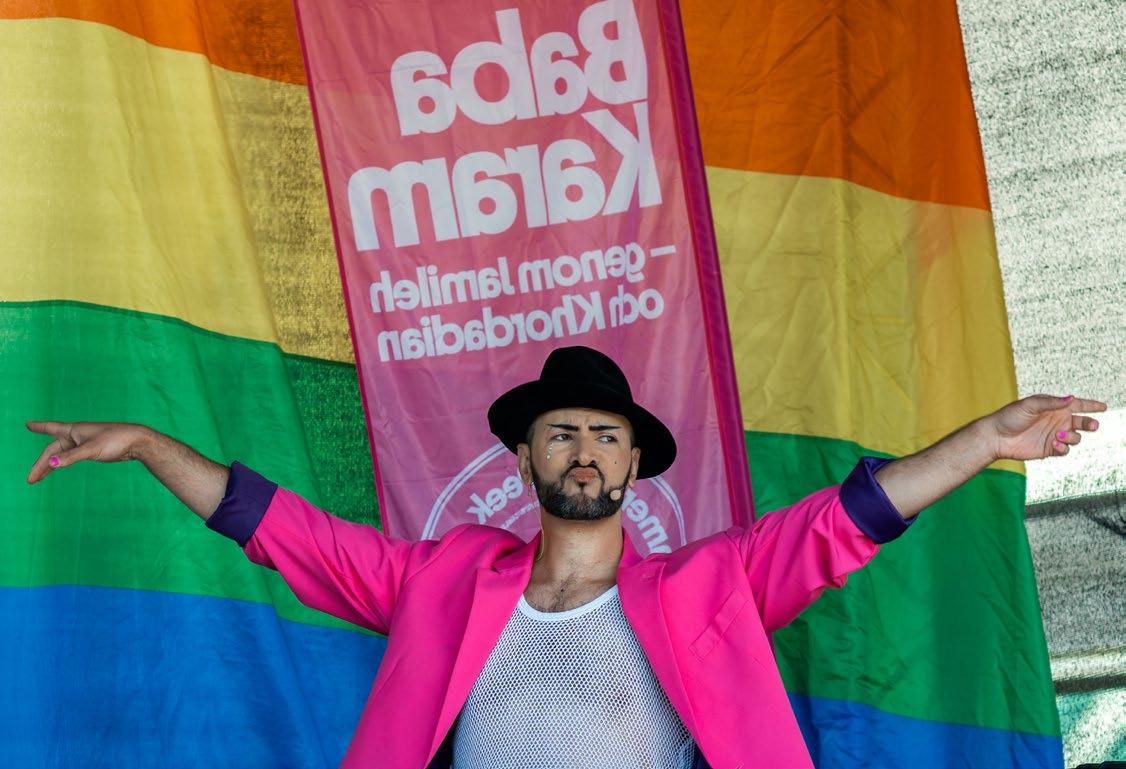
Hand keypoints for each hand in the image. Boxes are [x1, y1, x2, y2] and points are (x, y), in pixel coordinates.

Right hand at [26, 421, 151, 482]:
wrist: (137, 441)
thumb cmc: (116, 440)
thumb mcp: (92, 449)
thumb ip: (72, 457)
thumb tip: (52, 463)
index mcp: (74, 430)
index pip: (51, 428)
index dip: (39, 427)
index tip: (27, 424)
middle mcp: (77, 435)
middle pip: (53, 450)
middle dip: (40, 464)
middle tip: (30, 479)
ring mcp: (84, 443)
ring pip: (61, 455)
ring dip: (49, 466)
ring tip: (37, 478)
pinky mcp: (91, 450)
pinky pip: (70, 457)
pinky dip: (61, 463)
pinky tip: (56, 468)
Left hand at [988, 395, 1106, 461]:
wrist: (996, 437)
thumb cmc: (1010, 416)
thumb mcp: (1030, 405)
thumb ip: (1050, 402)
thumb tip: (1070, 399)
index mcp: (1054, 407)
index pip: (1077, 405)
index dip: (1091, 405)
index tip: (1103, 407)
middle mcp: (1057, 421)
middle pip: (1082, 423)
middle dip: (1090, 424)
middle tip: (1093, 425)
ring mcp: (1054, 436)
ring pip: (1076, 438)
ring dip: (1071, 437)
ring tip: (1058, 436)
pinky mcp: (1049, 449)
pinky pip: (1065, 450)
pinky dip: (1063, 448)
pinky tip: (1054, 444)